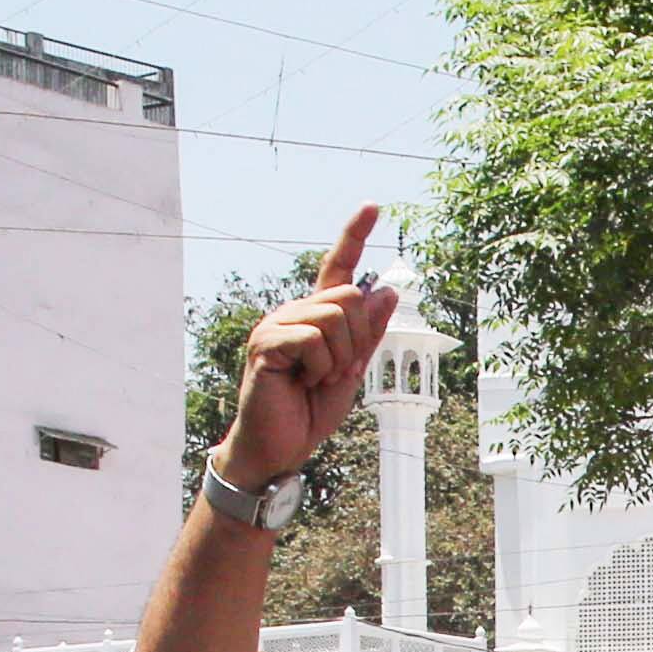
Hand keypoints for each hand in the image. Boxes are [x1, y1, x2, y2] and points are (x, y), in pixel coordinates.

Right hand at [214, 208, 398, 493]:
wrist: (282, 445)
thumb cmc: (312, 409)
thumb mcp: (352, 368)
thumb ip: (369, 332)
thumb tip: (386, 288)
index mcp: (315, 316)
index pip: (336, 267)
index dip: (354, 235)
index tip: (374, 206)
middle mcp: (293, 312)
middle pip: (349, 298)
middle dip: (359, 340)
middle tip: (340, 371)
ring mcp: (276, 325)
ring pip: (334, 317)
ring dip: (340, 357)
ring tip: (319, 379)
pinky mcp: (266, 344)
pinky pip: (312, 339)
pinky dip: (320, 367)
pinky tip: (303, 382)